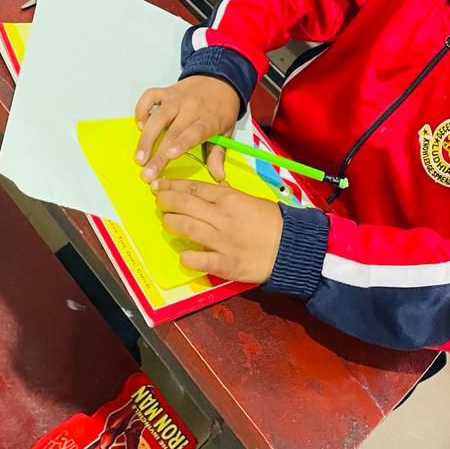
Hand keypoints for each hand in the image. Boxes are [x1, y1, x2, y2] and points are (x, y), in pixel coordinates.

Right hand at [135, 76, 239, 181]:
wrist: (220, 79)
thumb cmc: (221, 108)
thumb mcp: (227, 131)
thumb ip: (219, 154)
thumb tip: (218, 176)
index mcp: (209, 119)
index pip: (195, 132)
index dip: (182, 143)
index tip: (170, 154)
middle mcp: (191, 108)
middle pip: (172, 132)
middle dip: (158, 154)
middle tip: (147, 172)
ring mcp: (177, 98)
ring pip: (157, 117)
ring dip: (146, 138)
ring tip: (139, 157)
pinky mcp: (166, 91)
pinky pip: (149, 97)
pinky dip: (142, 110)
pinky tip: (141, 125)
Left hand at [153, 178, 282, 282]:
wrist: (292, 247)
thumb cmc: (273, 222)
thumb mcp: (250, 200)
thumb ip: (229, 196)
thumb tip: (212, 191)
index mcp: (230, 198)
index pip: (195, 187)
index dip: (174, 185)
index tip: (160, 184)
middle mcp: (222, 217)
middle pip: (186, 204)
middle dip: (166, 200)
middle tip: (157, 199)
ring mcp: (222, 241)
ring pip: (188, 228)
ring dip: (172, 223)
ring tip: (166, 221)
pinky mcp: (225, 264)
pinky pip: (199, 260)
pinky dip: (187, 257)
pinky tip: (183, 254)